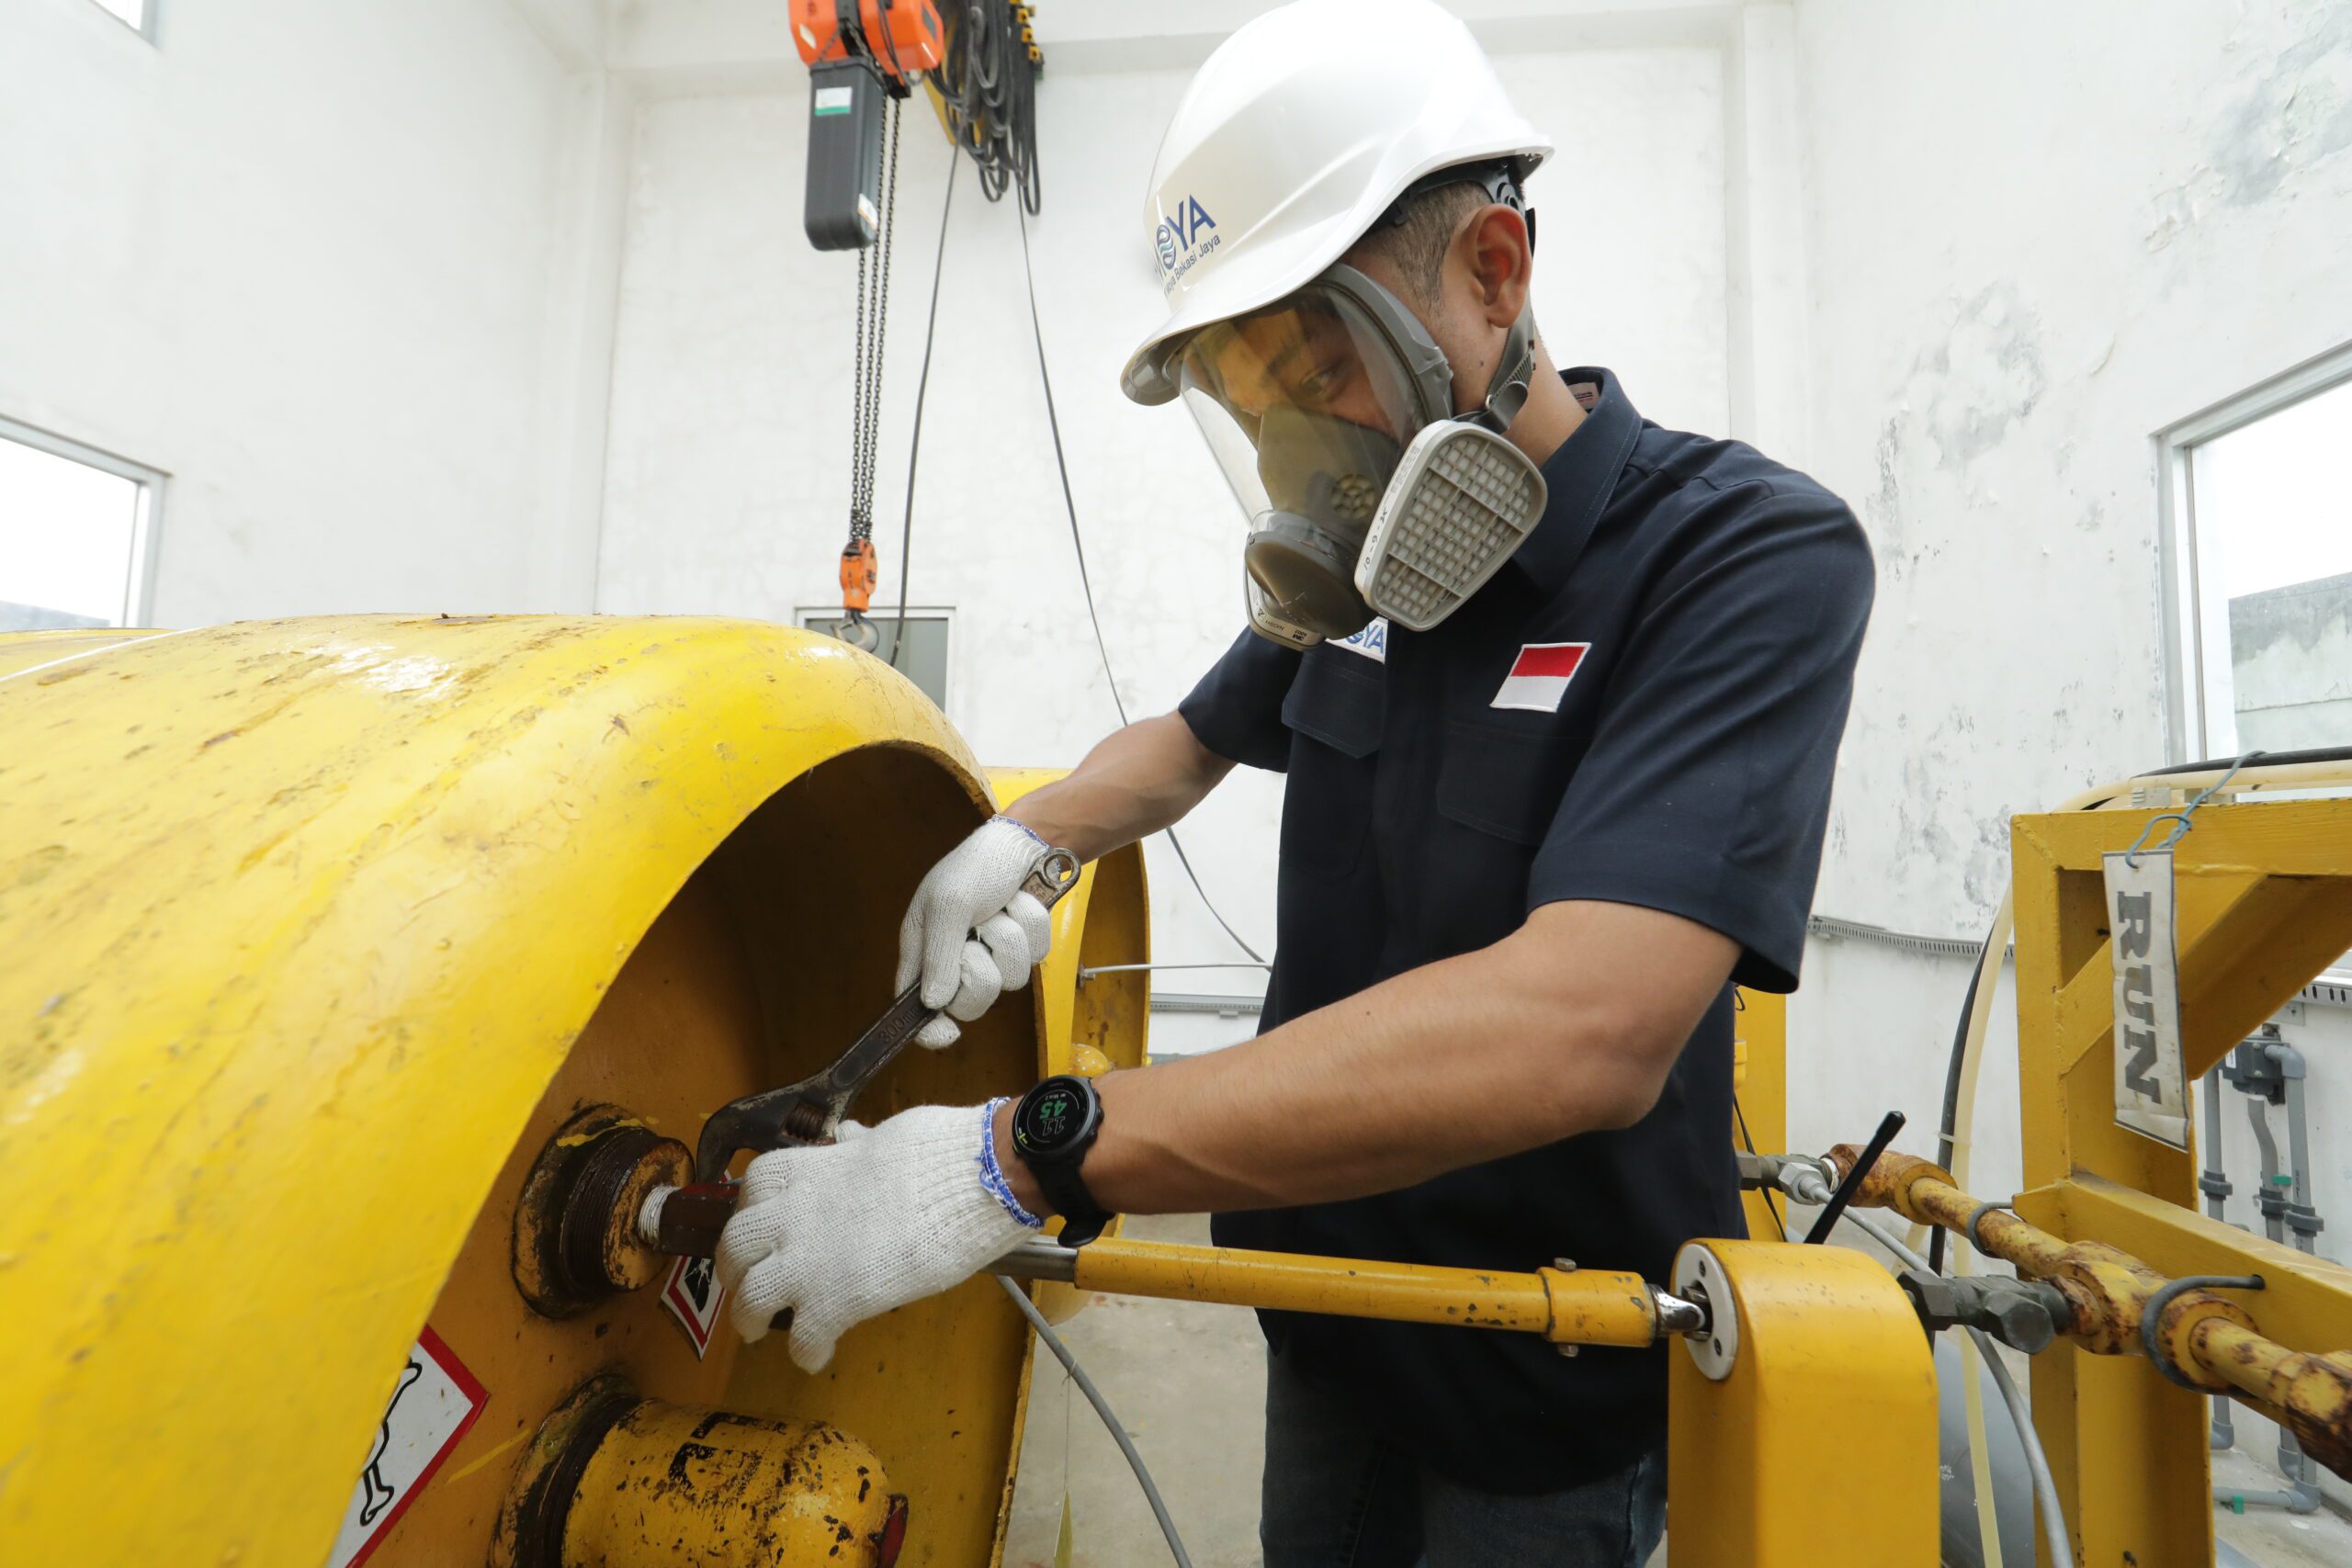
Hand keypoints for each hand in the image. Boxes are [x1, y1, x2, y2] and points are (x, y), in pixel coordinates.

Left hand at [714, 1102, 1039, 1368]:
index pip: (753, 1187)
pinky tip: (817, 1356)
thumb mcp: (886, 1136)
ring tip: (756, 1330)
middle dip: (733, 1269)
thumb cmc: (938, 1152)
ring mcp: (808, 1261)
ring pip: (750, 1298)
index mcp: (808, 1170)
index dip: (750, 1211)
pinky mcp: (835, 1302)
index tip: (762, 1226)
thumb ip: (857, 1148)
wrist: (973, 1181)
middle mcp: (794, 1215)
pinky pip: (802, 1339)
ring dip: (748, 1317)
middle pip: (735, 1246)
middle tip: (745, 1284)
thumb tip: (850, 1139)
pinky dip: (805, 1352)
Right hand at [896, 816, 1054, 1047]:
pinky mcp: (1022, 948)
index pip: (914, 1003)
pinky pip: (1034, 958)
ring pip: (1009, 981)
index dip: (928, 1026)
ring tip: (1000, 910)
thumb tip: (934, 1003)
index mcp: (922, 947)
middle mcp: (954, 957)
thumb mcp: (950, 904)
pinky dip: (1031, 928)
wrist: (1026, 842)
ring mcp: (991, 954)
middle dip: (983, 970)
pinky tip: (1019, 905)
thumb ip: (939, 955)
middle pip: (969, 1003)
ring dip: (1010, 938)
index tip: (947, 1034)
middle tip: (979, 937)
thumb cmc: (977, 866)